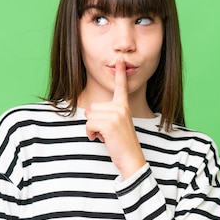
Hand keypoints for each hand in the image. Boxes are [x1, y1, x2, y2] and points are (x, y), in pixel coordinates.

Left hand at [85, 58, 146, 178]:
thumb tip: (87, 112)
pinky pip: (89, 125)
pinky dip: (90, 134)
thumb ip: (104, 116)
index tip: (119, 60)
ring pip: (90, 117)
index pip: (121, 88)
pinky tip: (101, 139)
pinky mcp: (110, 123)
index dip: (120, 73)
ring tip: (105, 137)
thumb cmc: (122, 145)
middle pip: (93, 108)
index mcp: (123, 107)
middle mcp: (121, 108)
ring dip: (92, 129)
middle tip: (107, 133)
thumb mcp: (115, 126)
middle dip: (94, 122)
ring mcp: (116, 115)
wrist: (131, 160)